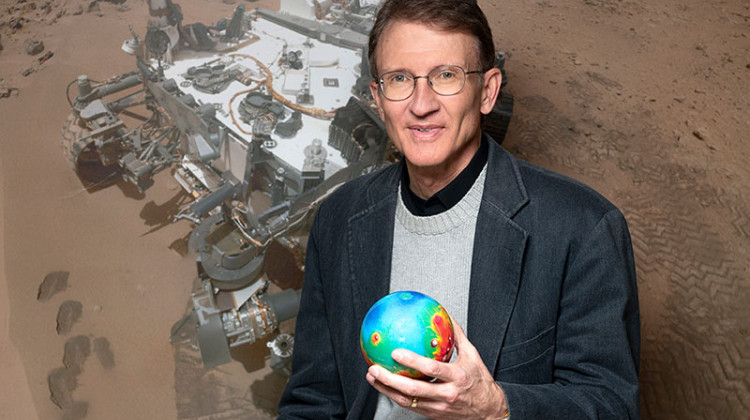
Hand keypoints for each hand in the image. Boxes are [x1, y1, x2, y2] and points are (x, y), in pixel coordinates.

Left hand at [365, 320, 508, 418]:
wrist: (488, 412)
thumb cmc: (480, 381)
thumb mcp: (472, 355)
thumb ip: (457, 335)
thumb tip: (444, 315)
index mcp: (457, 377)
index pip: (432, 369)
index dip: (413, 361)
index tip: (396, 352)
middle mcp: (447, 394)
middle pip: (414, 388)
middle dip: (390, 379)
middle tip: (374, 368)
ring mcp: (438, 407)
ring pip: (407, 400)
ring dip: (386, 389)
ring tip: (372, 377)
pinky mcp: (432, 414)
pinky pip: (409, 405)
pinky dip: (394, 395)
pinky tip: (384, 386)